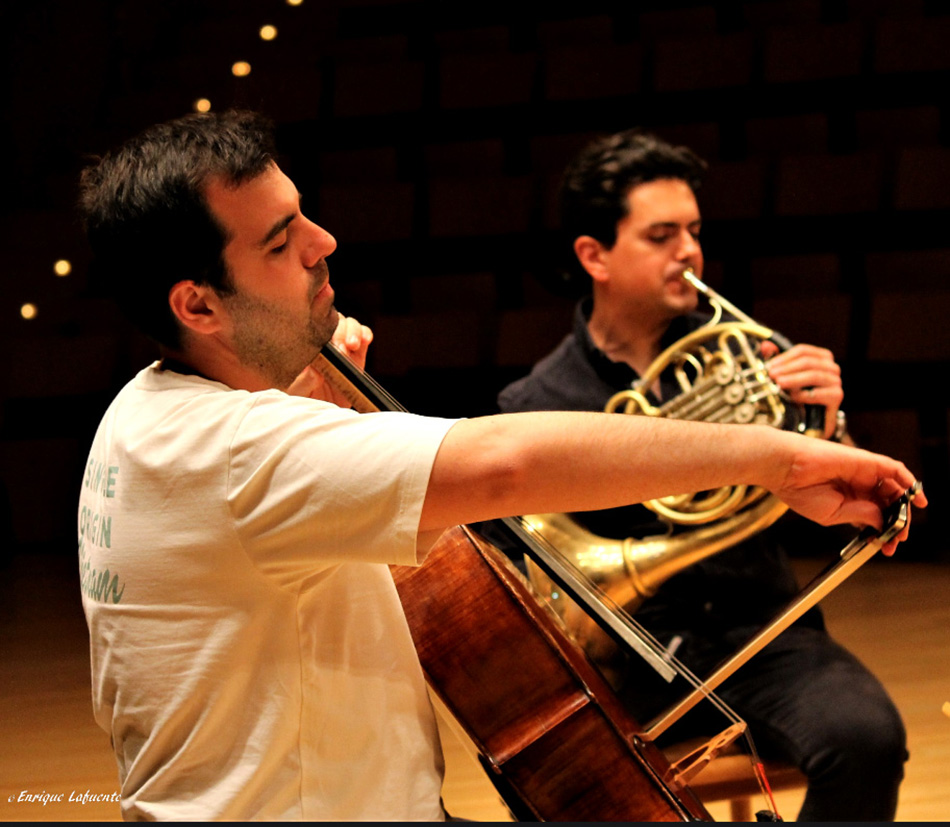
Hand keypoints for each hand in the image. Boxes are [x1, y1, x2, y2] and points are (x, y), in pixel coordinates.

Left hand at [285, 315, 372, 406]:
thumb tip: (315, 371)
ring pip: (349, 324)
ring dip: (353, 331)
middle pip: (334, 321)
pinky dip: (365, 333)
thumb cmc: (302, 399)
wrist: (321, 411)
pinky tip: (365, 340)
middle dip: (340, 333)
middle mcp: (324, 341)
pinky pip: (364, 335)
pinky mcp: (357, 354)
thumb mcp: (297, 392)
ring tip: (353, 346)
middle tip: (342, 350)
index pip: (313, 324)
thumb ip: (304, 381)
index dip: (322, 324)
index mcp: (306, 345)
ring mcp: (342, 346)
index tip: (328, 338)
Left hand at [761, 341, 842, 438]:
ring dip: (795, 379)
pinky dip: (806, 394)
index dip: (784, 357)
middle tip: (772, 375)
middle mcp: (831, 367)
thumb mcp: (786, 377)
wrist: (811, 420)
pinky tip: (793, 397)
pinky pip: (822, 393)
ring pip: (815, 375)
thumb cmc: (799, 395)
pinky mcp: (836, 396)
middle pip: (809, 361)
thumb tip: (766, 346)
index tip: (769, 366)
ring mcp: (835, 382)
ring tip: (779, 384)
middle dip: (787, 368)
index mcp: (821, 357)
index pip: (803, 351)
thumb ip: (776, 361)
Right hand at [770, 434, 926, 555]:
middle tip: (898, 538)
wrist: (786, 470)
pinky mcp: (866, 461)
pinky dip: (909, 481)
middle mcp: (858, 486)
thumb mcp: (833, 515)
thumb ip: (860, 517)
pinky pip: (895, 469)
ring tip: (903, 523)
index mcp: (848, 500)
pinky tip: (915, 496)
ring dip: (904, 506)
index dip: (885, 532)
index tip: (888, 547)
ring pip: (894, 489)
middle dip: (897, 523)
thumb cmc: (799, 491)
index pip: (875, 516)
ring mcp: (864, 474)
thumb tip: (883, 522)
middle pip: (888, 504)